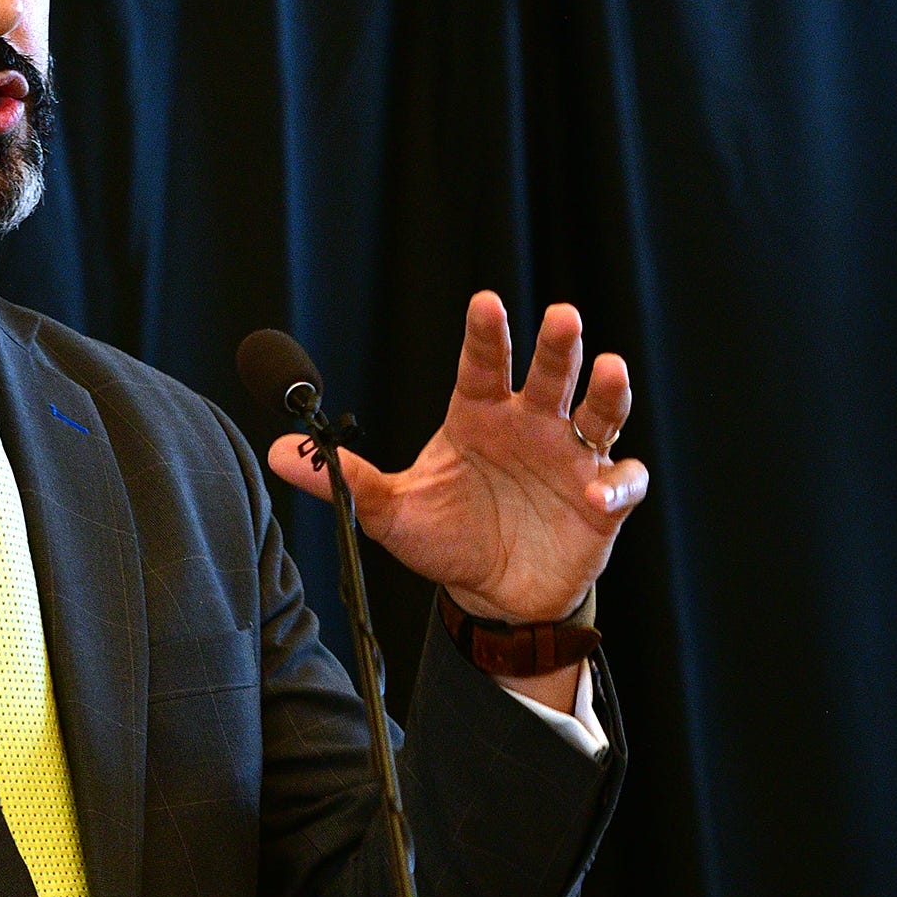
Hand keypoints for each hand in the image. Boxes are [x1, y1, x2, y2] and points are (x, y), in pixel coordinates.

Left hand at [267, 293, 647, 625]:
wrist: (492, 593)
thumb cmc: (446, 537)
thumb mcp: (389, 511)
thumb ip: (344, 478)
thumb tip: (277, 452)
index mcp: (480, 417)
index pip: (482, 366)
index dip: (486, 335)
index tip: (485, 302)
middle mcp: (530, 426)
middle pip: (549, 375)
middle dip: (557, 346)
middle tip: (560, 315)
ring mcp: (570, 458)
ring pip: (597, 412)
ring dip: (606, 391)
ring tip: (610, 369)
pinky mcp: (600, 500)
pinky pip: (619, 482)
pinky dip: (615, 483)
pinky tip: (597, 491)